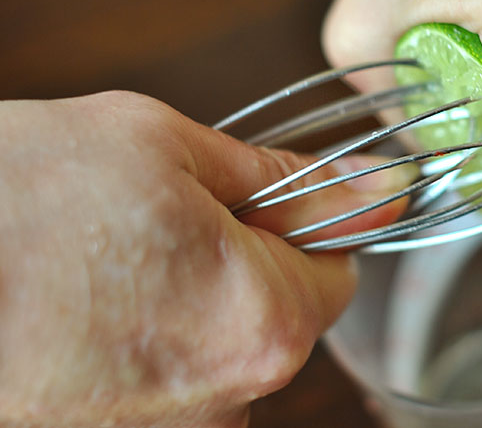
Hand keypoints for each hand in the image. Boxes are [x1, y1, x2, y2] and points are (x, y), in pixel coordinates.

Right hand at [0, 92, 408, 426]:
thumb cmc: (10, 198)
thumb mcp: (161, 148)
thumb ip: (283, 179)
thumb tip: (376, 187)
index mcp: (260, 321)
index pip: (338, 274)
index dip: (306, 229)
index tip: (269, 205)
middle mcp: (223, 405)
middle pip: (274, 321)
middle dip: (238, 268)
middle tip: (157, 224)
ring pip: (211, 358)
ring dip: (179, 310)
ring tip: (99, 269)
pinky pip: (154, 393)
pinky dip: (131, 351)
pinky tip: (75, 314)